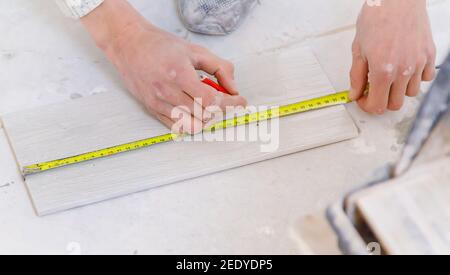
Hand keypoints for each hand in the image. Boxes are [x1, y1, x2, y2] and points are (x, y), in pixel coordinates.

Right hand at [82, 0, 246, 133]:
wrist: (129, 45)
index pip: (212, 101)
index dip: (230, 104)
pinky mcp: (151, 109)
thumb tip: (233, 88)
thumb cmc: (160, 45)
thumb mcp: (196, 50)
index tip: (240, 101)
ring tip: (208, 107)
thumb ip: (220, 68)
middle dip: (221, 110)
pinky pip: (175, 127)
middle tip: (226, 101)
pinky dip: (190, 123)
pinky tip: (194, 111)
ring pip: (191, 126)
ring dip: (205, 119)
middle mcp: (168, 91)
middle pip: (203, 115)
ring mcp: (158, 103)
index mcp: (180, 74)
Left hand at [349, 0, 435, 113]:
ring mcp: (418, 63)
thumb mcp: (358, 49)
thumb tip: (354, 93)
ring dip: (397, 90)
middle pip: (394, 104)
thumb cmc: (377, 18)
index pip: (377, 106)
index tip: (362, 99)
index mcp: (383, 71)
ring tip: (388, 76)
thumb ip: (356, 76)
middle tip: (372, 89)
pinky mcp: (428, 55)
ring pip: (410, 93)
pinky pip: (425, 78)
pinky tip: (403, 68)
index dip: (366, 106)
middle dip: (381, 100)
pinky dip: (414, 78)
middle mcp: (403, 70)